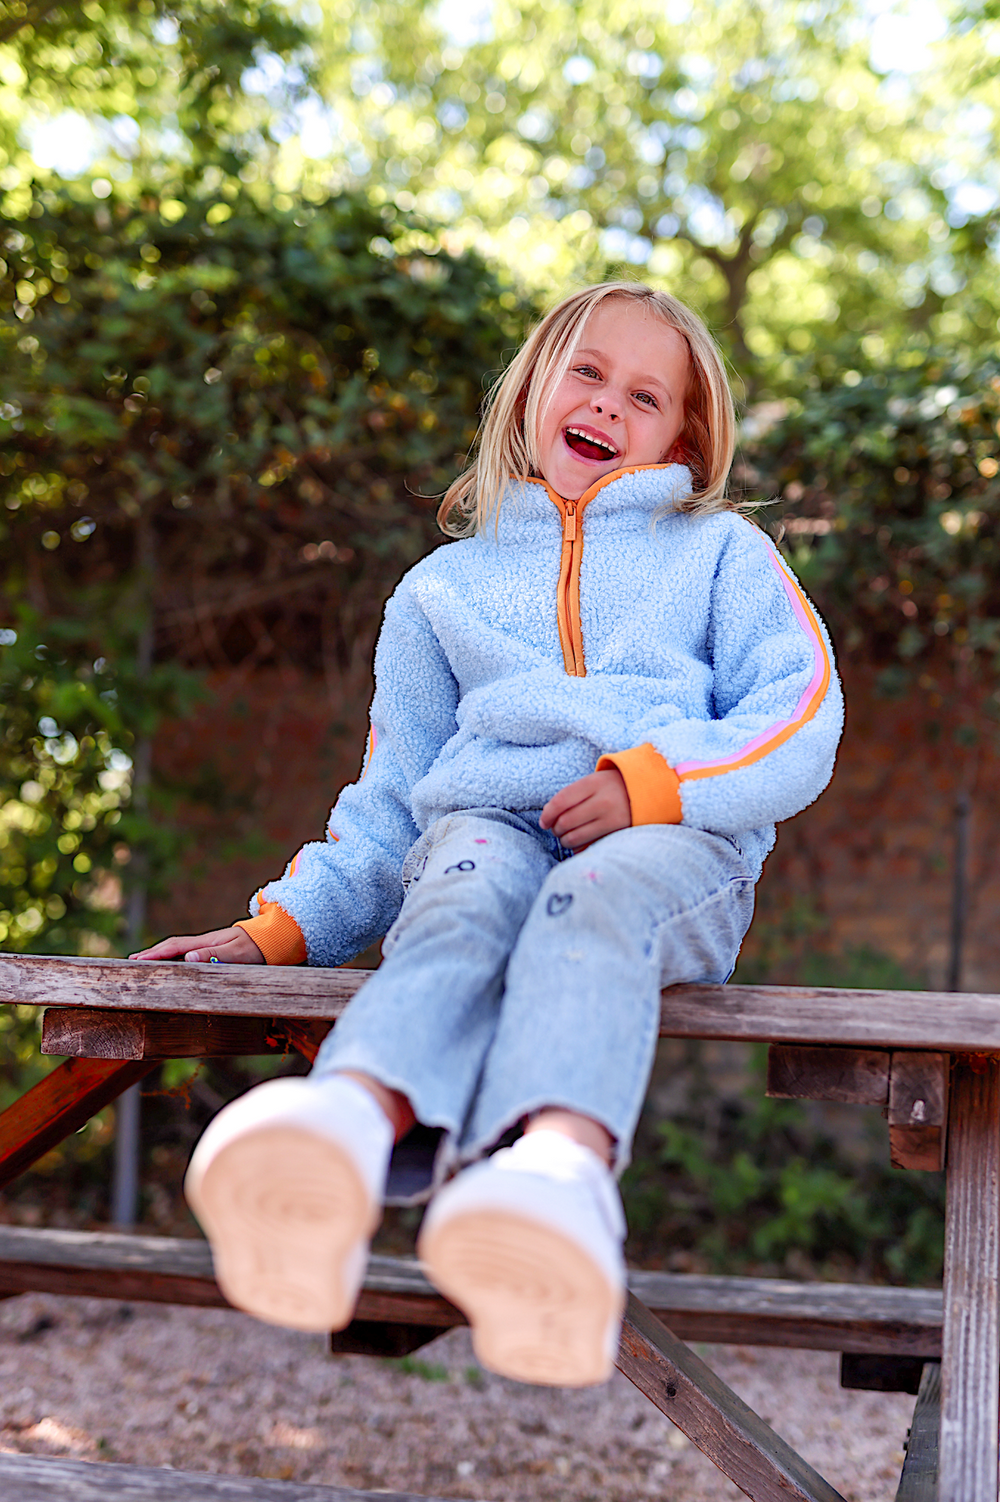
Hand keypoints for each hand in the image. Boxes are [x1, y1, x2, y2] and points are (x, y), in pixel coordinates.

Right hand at [130, 926, 263, 963]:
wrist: (271, 937)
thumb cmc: (255, 947)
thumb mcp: (236, 953)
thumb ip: (214, 955)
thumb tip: (188, 957)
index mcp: (206, 942)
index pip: (175, 947)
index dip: (155, 954)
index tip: (137, 961)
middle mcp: (204, 942)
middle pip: (172, 946)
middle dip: (151, 954)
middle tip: (131, 962)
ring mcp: (208, 944)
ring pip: (178, 949)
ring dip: (160, 955)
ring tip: (143, 963)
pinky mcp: (213, 949)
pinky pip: (187, 953)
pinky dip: (173, 957)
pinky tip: (169, 964)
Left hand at [539, 768, 630, 849]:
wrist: (647, 791)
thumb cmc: (612, 787)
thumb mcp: (594, 781)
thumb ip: (572, 795)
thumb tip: (548, 815)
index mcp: (594, 784)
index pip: (561, 801)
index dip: (547, 814)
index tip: (544, 822)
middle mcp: (603, 801)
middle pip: (566, 821)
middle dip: (555, 829)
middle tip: (556, 829)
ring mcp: (612, 819)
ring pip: (575, 837)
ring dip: (565, 840)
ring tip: (566, 837)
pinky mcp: (618, 833)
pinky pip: (589, 846)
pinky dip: (578, 848)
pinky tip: (579, 843)